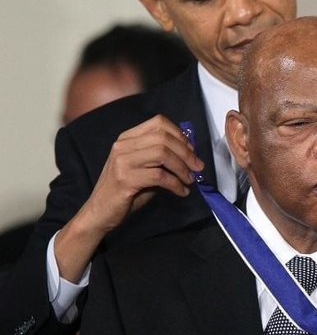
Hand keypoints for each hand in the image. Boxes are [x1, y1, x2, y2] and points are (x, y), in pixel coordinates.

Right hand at [55, 115, 204, 280]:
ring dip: (182, 168)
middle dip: (186, 152)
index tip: (192, 150)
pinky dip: (176, 184)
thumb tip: (189, 154)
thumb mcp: (144, 168)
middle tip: (198, 167)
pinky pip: (159, 176)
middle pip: (163, 138)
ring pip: (162, 154)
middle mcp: (123, 145)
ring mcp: (122, 161)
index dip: (179, 134)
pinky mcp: (125, 179)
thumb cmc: (126, 190)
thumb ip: (161, 158)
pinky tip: (182, 191)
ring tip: (190, 180)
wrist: (99, 212)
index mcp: (127, 138)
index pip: (158, 122)